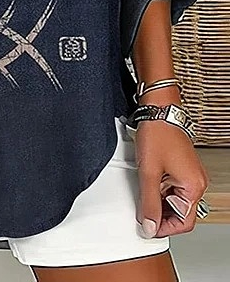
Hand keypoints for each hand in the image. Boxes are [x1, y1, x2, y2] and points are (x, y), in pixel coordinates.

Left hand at [135, 119, 209, 237]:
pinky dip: (160, 189)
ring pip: (174, 200)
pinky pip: (172, 187)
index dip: (163, 228)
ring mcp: (189, 174)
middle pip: (180, 212)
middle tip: (141, 211)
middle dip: (160, 214)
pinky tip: (147, 182)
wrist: (158, 110)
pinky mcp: (181, 167)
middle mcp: (195, 182)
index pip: (183, 222)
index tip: (146, 227)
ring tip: (142, 192)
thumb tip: (149, 226)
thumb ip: (148, 203)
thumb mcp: (149, 173)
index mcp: (193, 186)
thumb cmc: (157, 134)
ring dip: (158, 201)